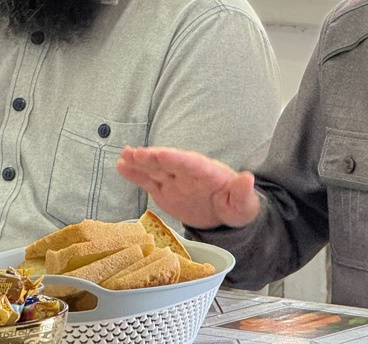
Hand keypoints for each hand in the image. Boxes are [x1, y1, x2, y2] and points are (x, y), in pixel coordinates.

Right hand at [116, 146, 260, 228]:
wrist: (225, 214)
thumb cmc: (236, 206)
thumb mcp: (244, 204)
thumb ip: (243, 192)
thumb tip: (247, 178)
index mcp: (207, 172)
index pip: (190, 163)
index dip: (176, 158)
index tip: (161, 154)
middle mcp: (187, 173)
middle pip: (168, 163)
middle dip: (153, 158)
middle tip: (135, 153)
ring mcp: (174, 181)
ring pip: (155, 169)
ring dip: (139, 162)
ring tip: (124, 155)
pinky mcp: (165, 190)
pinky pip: (148, 182)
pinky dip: (135, 174)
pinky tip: (121, 166)